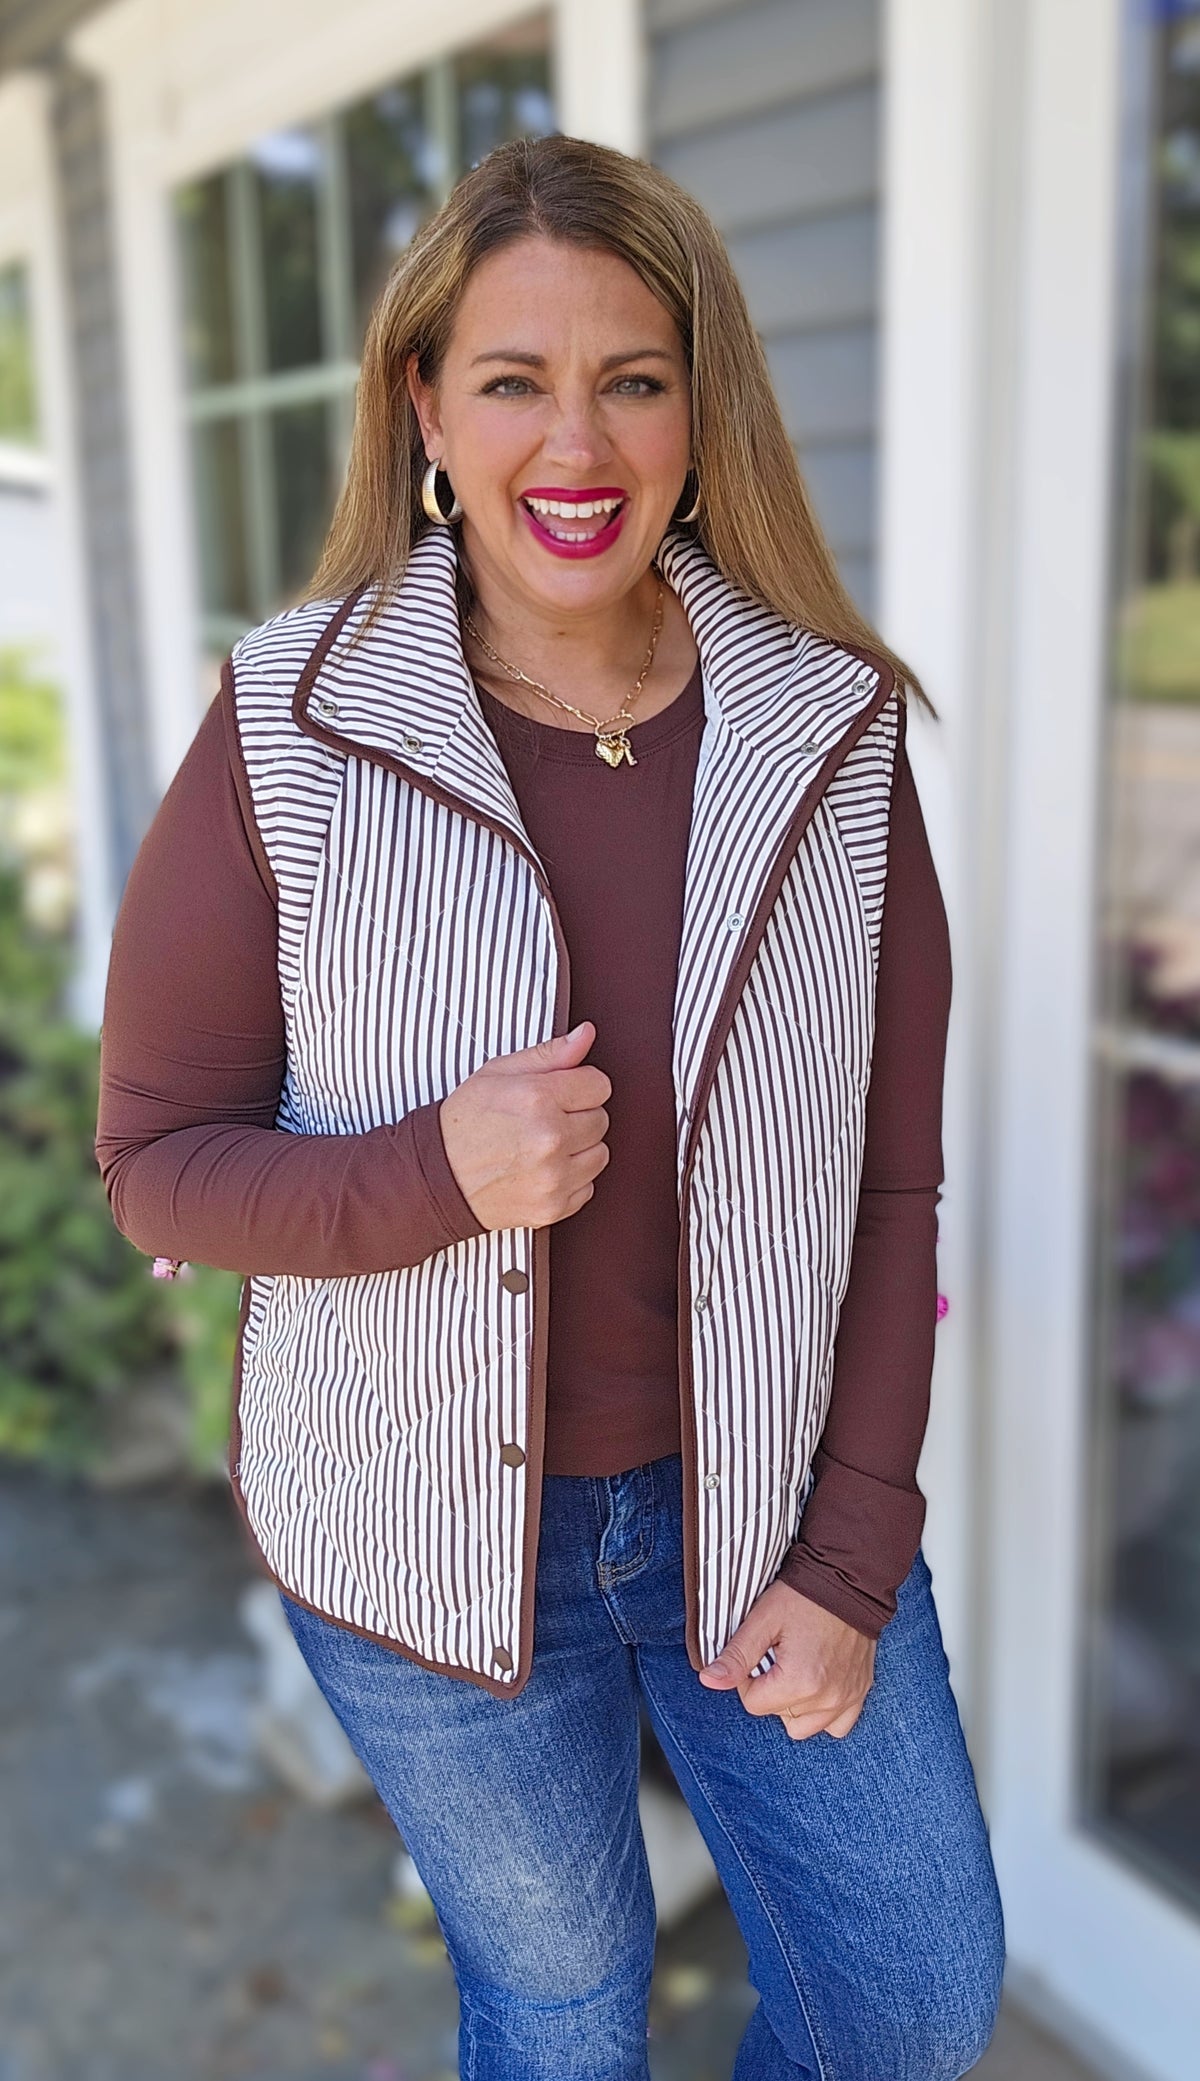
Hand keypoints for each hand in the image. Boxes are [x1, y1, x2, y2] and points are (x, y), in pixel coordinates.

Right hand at [439, 1020, 610, 1231]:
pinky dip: (570, 1179)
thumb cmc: (464, 1123)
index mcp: (537, 1099)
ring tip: (543, 1145)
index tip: (560, 1093)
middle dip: (577, 1116)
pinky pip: (588, 1186)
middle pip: (601, 1119)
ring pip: (599, 1154)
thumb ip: (549, 1054)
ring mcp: (553, 1177)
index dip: (580, 1085)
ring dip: (578, 1149)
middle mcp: (550, 1139)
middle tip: (543, 1120)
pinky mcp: (553, 1207)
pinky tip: (541, 1170)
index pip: (599, 1085)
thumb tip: (586, 1034)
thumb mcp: (498, 1073)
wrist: (437, 1177)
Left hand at [698, 1580, 875, 1739]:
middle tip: (778, 1657)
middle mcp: (826, 1698)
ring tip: (796, 1673)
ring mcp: (846, 1698)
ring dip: (794, 1707)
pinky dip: (824, 1712)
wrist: (849, 1579)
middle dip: (770, 1691)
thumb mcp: (763, 1620)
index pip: (754, 1704)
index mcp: (799, 1682)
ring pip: (805, 1727)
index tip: (759, 1652)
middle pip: (778, 1716)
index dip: (748, 1678)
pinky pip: (837, 1725)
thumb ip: (736, 1656)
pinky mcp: (860, 1692)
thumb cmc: (804, 1596)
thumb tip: (709, 1681)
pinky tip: (818, 1687)